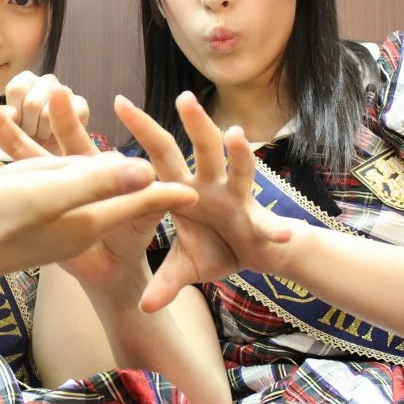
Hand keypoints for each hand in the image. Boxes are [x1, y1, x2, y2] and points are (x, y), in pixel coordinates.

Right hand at [0, 88, 194, 295]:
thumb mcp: (50, 195)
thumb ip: (96, 181)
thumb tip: (147, 169)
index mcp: (82, 218)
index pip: (136, 202)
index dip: (165, 193)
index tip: (195, 189)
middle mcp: (67, 223)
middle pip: (104, 189)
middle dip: (124, 169)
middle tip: (151, 153)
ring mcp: (42, 224)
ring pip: (68, 182)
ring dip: (73, 155)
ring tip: (79, 129)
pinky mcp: (16, 221)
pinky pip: (36, 186)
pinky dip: (40, 168)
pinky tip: (36, 158)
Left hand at [3, 72, 89, 154]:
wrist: (48, 153)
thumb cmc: (24, 135)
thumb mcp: (8, 124)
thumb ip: (1, 113)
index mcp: (25, 80)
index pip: (16, 89)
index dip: (14, 113)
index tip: (15, 124)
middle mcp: (46, 80)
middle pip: (32, 104)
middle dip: (27, 126)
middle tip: (29, 133)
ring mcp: (66, 90)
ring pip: (48, 114)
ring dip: (41, 132)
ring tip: (41, 134)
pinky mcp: (81, 104)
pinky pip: (67, 119)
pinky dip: (57, 133)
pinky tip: (56, 135)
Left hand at [115, 92, 294, 312]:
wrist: (260, 257)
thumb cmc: (217, 249)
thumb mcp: (184, 267)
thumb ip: (164, 281)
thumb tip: (143, 308)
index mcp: (180, 188)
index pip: (154, 155)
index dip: (139, 131)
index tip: (119, 101)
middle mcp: (206, 185)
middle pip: (194, 148)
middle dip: (190, 122)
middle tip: (182, 96)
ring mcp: (234, 198)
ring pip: (234, 167)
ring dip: (236, 151)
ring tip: (235, 133)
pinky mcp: (258, 220)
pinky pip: (267, 223)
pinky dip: (275, 230)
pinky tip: (284, 234)